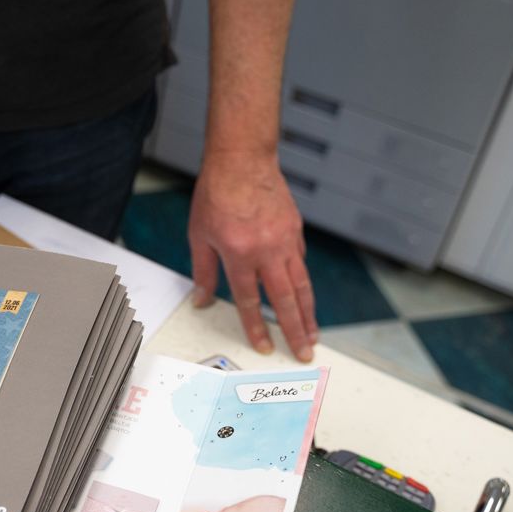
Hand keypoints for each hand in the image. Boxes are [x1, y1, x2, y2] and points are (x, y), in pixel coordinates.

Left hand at [187, 149, 316, 360]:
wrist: (241, 159)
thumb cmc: (216, 194)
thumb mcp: (199, 235)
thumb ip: (203, 272)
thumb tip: (202, 299)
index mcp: (240, 254)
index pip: (250, 301)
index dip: (256, 327)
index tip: (264, 347)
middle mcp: (268, 250)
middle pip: (286, 300)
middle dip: (295, 330)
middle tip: (304, 351)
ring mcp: (286, 240)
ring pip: (302, 284)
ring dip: (308, 312)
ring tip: (313, 334)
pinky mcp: (296, 229)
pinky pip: (300, 261)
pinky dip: (302, 281)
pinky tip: (302, 295)